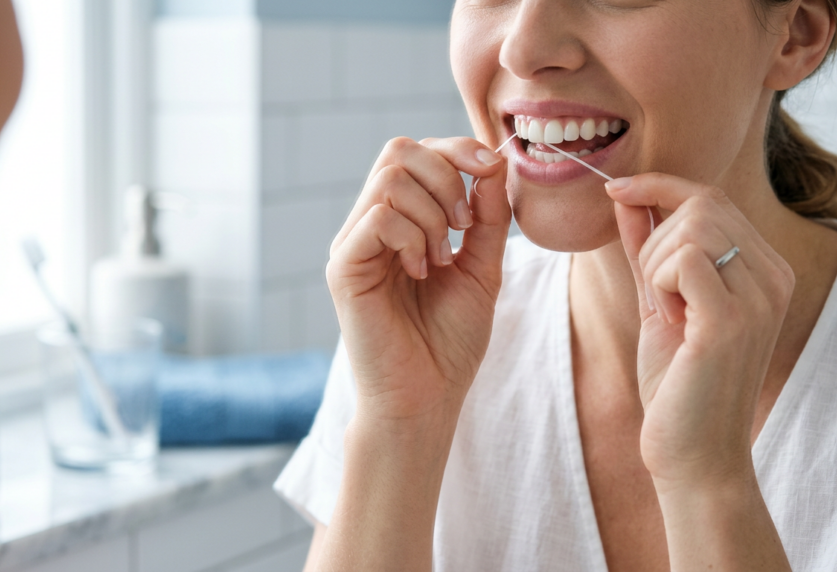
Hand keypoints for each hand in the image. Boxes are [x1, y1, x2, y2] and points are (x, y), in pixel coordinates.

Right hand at [327, 137, 510, 425]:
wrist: (427, 397)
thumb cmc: (449, 341)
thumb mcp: (483, 268)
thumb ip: (488, 216)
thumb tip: (493, 162)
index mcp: (400, 221)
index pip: (417, 154)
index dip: (455, 149)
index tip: (490, 170)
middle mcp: (370, 226)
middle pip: (398, 151)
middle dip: (446, 175)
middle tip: (464, 226)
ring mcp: (353, 245)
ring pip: (390, 179)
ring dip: (433, 214)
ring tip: (440, 260)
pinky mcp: (343, 268)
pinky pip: (379, 217)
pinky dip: (412, 236)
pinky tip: (421, 272)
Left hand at [606, 173, 794, 489]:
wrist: (693, 452)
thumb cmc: (677, 382)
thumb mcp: (659, 301)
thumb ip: (647, 249)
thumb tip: (626, 197)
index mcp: (765, 269)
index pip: (712, 196)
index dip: (659, 185)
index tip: (616, 189)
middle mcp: (774, 276)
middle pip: (701, 204)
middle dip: (653, 239)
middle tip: (654, 294)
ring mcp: (760, 297)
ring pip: (690, 227)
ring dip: (655, 264)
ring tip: (666, 311)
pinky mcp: (733, 320)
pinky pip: (682, 260)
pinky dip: (659, 283)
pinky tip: (671, 321)